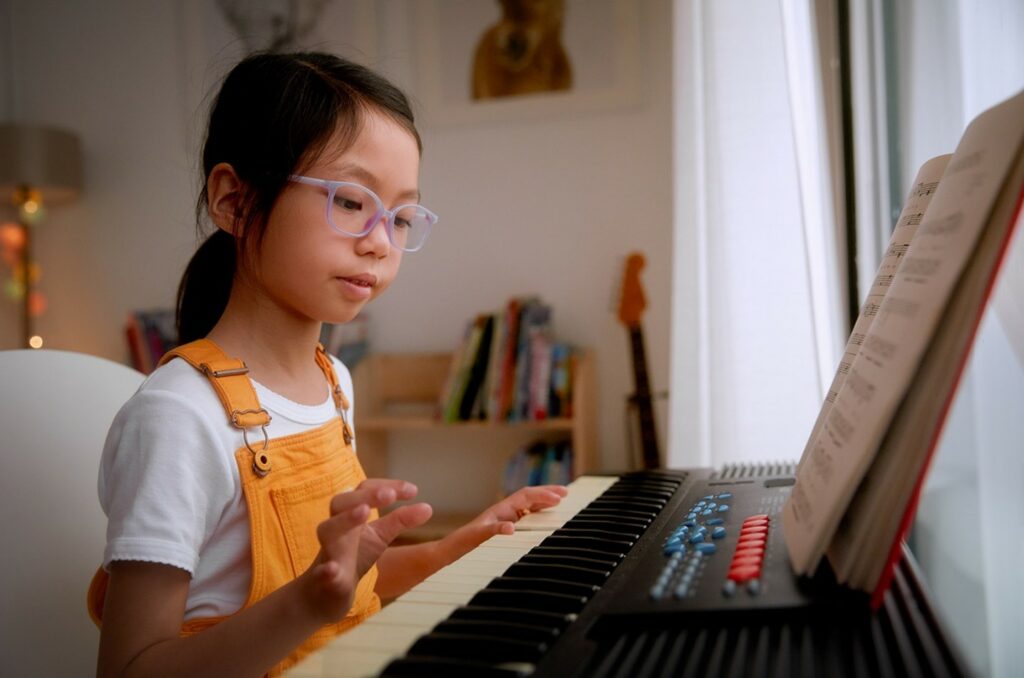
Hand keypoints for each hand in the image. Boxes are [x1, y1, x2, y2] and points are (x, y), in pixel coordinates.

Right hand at [301, 479, 429, 622]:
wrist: (325, 592)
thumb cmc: (353, 556)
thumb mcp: (379, 536)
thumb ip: (400, 520)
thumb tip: (428, 508)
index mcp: (351, 514)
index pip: (364, 490)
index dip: (386, 485)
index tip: (413, 490)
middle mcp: (337, 528)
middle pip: (341, 502)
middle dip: (365, 495)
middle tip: (389, 495)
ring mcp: (329, 552)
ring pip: (328, 529)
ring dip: (346, 519)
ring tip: (365, 513)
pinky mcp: (324, 579)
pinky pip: (322, 572)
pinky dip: (326, 570)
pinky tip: (333, 570)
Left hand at [449, 484, 568, 554]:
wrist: (453, 548)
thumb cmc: (465, 541)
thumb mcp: (479, 536)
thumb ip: (495, 530)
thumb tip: (511, 528)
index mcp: (502, 508)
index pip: (526, 496)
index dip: (543, 495)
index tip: (558, 498)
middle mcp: (505, 510)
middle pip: (529, 496)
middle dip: (547, 493)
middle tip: (565, 493)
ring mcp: (505, 517)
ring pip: (528, 504)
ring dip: (543, 501)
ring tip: (559, 500)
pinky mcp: (505, 526)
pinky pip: (525, 514)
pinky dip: (537, 511)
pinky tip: (542, 516)